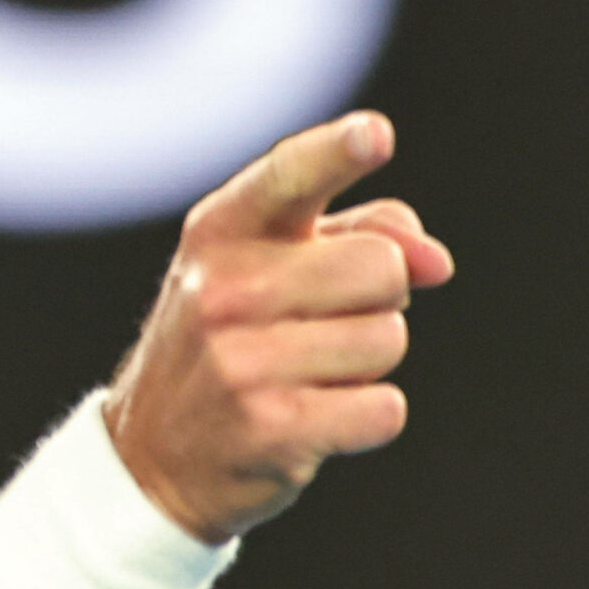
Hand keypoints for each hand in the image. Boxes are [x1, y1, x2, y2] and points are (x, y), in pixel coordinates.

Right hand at [105, 112, 454, 542]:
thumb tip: (435, 261)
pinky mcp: (268, 427)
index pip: (290, 176)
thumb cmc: (235, 342)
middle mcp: (223, 288)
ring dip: (368, 364)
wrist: (153, 453)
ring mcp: (240, 360)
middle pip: (383, 267)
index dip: (339, 151)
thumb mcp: (272, 267)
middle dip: (378, 300)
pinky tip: (316, 420)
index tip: (377, 135)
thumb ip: (361, 233)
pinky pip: (383, 409)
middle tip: (324, 325)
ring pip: (389, 339)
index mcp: (222, 231)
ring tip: (309, 375)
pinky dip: (366, 418)